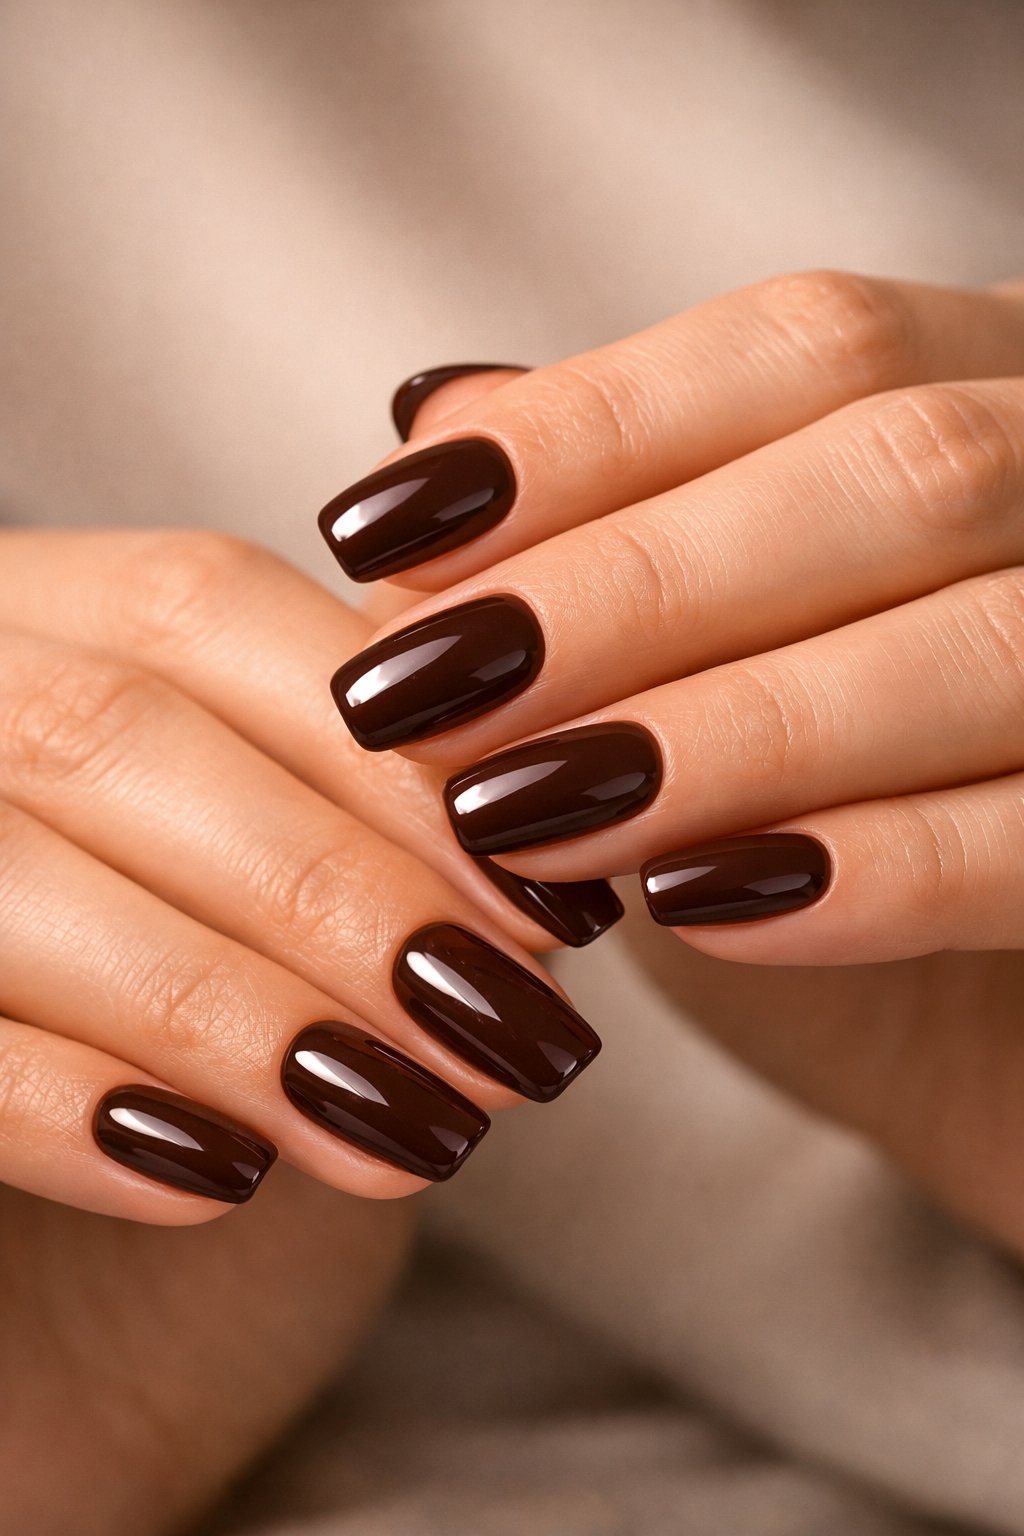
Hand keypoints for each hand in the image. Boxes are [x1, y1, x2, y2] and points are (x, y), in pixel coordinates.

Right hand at [0, 528, 604, 1222]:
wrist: (29, 1202)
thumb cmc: (186, 989)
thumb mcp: (272, 864)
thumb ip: (366, 796)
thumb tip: (552, 817)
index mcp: (30, 609)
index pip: (200, 608)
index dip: (387, 756)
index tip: (546, 907)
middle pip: (111, 734)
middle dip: (331, 890)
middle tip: (504, 1035)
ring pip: (4, 870)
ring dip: (227, 1008)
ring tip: (410, 1126)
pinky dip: (64, 1109)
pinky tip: (216, 1175)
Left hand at [319, 270, 1023, 1252]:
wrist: (1019, 1025)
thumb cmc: (849, 810)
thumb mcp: (722, 657)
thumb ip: (612, 530)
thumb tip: (432, 423)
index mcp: (1009, 393)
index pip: (811, 348)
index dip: (593, 429)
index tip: (383, 528)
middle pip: (899, 473)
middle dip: (636, 586)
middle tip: (419, 694)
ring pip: (988, 644)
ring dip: (735, 728)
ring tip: (520, 813)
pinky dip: (884, 871)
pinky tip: (703, 904)